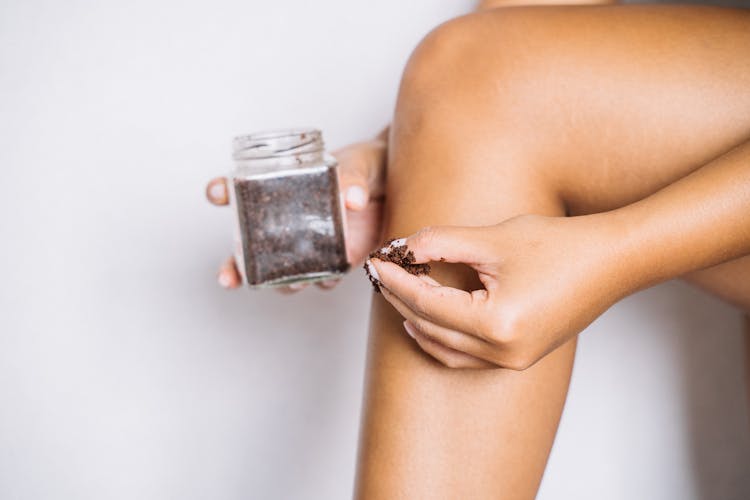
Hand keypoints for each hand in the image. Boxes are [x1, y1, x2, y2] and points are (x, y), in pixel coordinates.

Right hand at [206, 137, 385, 291]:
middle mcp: (291, 219)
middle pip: (250, 247)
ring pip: (283, 271)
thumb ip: (354, 178)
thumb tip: (353, 199)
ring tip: (285, 284)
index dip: (223, 190)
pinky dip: (323, 281)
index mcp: (285, 186)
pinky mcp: (340, 258)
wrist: (404, 184)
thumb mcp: (360, 163)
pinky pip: (324, 277)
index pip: (242, 188)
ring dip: (279, 282)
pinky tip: (326, 280)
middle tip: (227, 277)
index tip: (216, 192)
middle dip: (234, 266)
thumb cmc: (370, 165)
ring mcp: (313, 242)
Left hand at [369, 214, 630, 368]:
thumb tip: (405, 248)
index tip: (377, 262)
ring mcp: (512, 360)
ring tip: (397, 294)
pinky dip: (441, 339)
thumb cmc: (562, 247)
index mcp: (495, 324)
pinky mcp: (520, 356)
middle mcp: (502, 352)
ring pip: (445, 349)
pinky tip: (428, 319)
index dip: (396, 281)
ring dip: (417, 322)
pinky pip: (466, 357)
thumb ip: (442, 243)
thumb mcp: (494, 239)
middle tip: (382, 273)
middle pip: (430, 328)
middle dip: (400, 300)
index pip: (426, 304)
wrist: (612, 262)